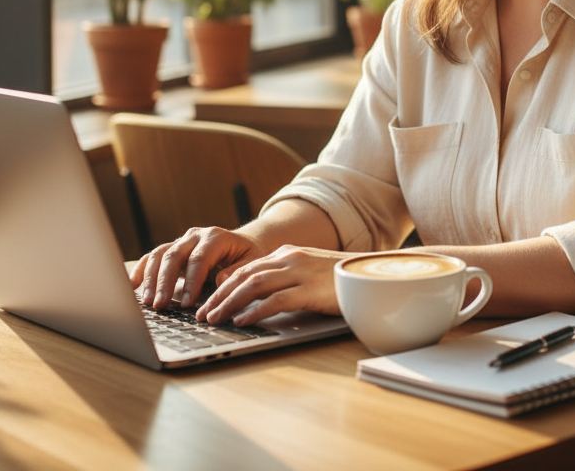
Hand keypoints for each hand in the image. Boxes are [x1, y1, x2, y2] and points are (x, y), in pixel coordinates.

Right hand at [130, 226, 264, 310]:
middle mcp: (196, 236)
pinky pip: (153, 256)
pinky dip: (142, 269)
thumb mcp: (252, 262)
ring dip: (151, 278)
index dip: (191, 281)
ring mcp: (182, 241)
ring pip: (160, 254)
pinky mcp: (173, 249)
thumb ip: (237, 271)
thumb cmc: (249, 255)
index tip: (186, 304)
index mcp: (216, 237)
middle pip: (174, 255)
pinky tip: (133, 284)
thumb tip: (219, 281)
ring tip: (147, 301)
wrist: (245, 243)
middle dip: (165, 282)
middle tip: (160, 305)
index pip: (199, 259)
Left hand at [200, 244, 348, 325]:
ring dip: (230, 302)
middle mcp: (289, 259)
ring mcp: (299, 273)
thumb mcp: (307, 273)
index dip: (223, 286)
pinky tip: (243, 320)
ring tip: (215, 318)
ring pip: (254, 285)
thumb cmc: (340, 279)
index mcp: (286, 254)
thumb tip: (256, 296)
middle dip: (219, 295)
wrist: (371, 274)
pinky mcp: (310, 289)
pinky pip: (276, 299)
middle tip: (203, 313)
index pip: (246, 268)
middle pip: (244, 275)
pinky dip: (256, 310)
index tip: (208, 301)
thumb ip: (284, 278)